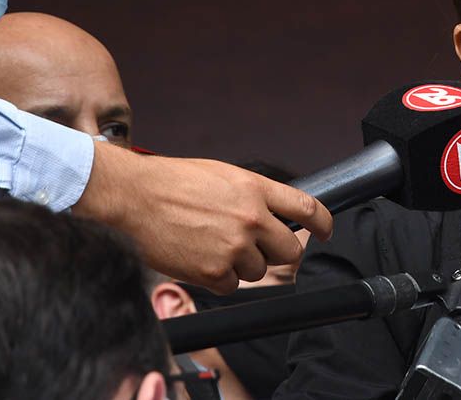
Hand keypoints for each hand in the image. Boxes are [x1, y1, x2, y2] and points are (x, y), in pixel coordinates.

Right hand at [72, 142, 331, 292]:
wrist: (135, 196)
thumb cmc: (173, 182)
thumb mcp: (224, 176)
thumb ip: (254, 195)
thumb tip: (275, 212)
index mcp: (256, 190)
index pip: (308, 209)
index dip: (323, 223)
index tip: (325, 231)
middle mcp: (251, 218)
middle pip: (290, 250)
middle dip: (277, 252)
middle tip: (256, 248)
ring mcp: (233, 247)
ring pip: (259, 271)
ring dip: (243, 265)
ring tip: (214, 246)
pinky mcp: (212, 271)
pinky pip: (231, 285)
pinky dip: (219, 279)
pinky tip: (201, 260)